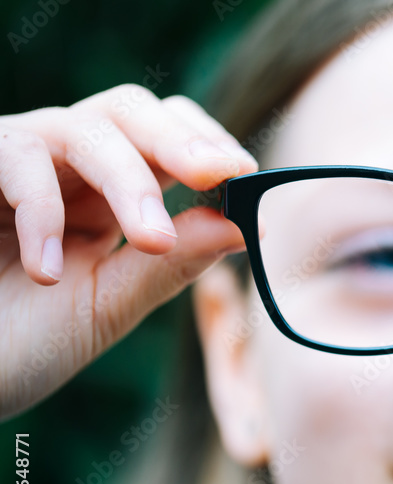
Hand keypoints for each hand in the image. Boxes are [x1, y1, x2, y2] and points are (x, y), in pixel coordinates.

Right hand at [0, 84, 257, 420]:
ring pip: (85, 127)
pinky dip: (41, 208)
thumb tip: (249, 221)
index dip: (210, 147)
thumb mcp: (109, 305)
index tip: (246, 177)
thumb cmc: (19, 343)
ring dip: (130, 182)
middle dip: (181, 139)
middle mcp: (65, 167)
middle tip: (219, 172)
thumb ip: (173, 264)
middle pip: (132, 110)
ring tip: (151, 242)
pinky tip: (46, 271)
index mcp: (109, 196)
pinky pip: (16, 155)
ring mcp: (15, 161)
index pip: (169, 138)